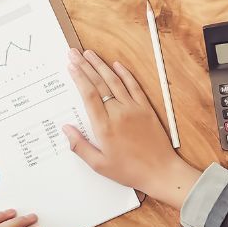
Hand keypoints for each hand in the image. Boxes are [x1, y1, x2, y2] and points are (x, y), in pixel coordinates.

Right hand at [61, 49, 202, 209]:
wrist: (161, 172)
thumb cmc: (130, 171)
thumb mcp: (99, 165)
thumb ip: (80, 146)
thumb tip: (66, 129)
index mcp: (104, 126)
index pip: (88, 94)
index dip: (79, 77)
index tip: (70, 66)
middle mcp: (118, 113)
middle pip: (99, 83)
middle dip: (84, 66)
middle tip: (74, 54)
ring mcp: (133, 108)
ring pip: (114, 81)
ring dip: (101, 65)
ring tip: (90, 54)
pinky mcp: (146, 109)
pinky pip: (134, 86)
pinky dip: (124, 74)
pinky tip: (116, 65)